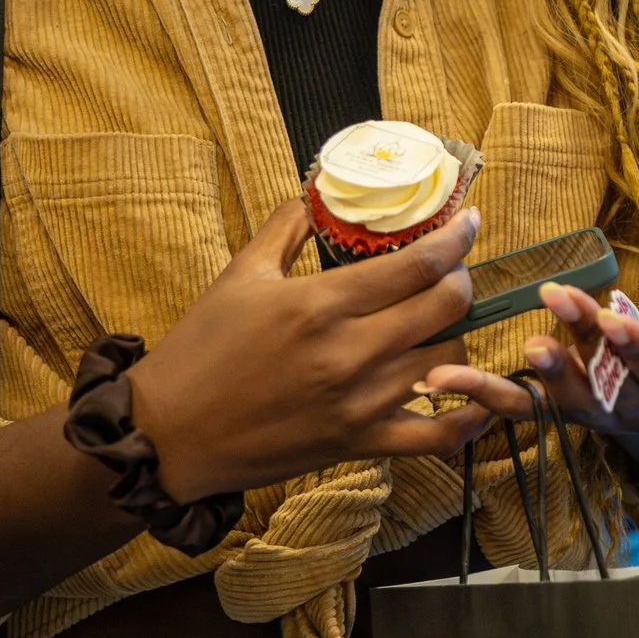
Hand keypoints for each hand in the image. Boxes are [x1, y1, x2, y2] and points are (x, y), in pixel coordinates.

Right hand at [127, 202, 490, 499]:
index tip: (471, 221)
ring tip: (440, 324)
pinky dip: (466, 418)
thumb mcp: (240, 274)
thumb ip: (287, 227)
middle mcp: (349, 353)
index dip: (458, 238)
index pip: (419, 263)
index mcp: (321, 304)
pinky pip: (437, 437)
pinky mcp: (358, 445)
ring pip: (450, 362)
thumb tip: (318, 191)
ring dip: (456, 336)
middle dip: (462, 281)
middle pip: (447, 306)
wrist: (165, 435)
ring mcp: (359, 404)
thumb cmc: (200, 351)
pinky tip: (473, 397)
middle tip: (452, 271)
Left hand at [420, 276, 638, 438]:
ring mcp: (597, 414)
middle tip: (545, 322)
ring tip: (467, 367)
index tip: (612, 320)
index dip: (636, 348)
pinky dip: (477, 397)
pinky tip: (436, 380)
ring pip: (554, 403)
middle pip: (602, 387)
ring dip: (512, 384)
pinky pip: (519, 409)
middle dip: (572, 354)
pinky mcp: (563, 409)